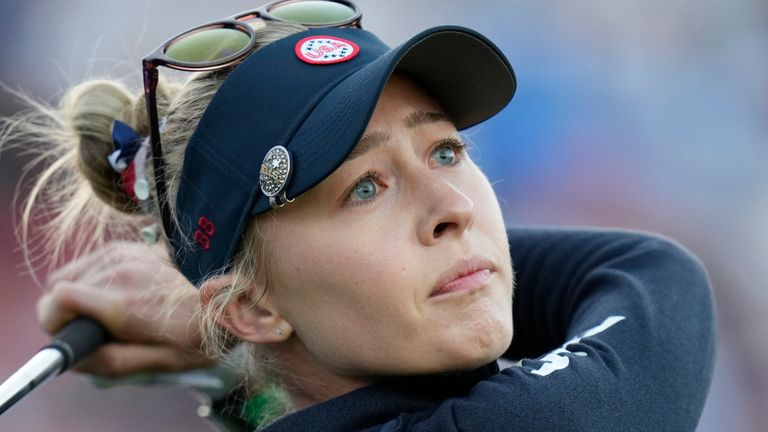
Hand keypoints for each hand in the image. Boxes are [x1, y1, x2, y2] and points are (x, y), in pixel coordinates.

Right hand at [37, 241, 213, 377]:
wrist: (232, 296)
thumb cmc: (200, 334)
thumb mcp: (161, 362)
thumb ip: (110, 362)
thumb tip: (73, 358)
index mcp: (122, 304)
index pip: (55, 299)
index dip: (56, 322)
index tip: (73, 333)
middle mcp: (119, 270)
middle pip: (60, 286)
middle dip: (71, 310)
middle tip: (101, 327)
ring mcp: (127, 252)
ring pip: (75, 271)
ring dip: (85, 292)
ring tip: (119, 309)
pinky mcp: (133, 244)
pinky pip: (95, 261)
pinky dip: (100, 277)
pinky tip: (129, 290)